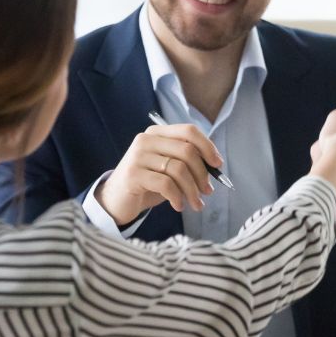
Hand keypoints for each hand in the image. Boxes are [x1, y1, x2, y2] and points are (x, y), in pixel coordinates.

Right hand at [95, 123, 222, 224]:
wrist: (117, 199)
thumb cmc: (149, 183)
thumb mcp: (170, 168)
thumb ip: (189, 162)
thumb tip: (216, 167)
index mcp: (158, 133)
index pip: (189, 131)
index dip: (208, 146)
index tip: (218, 164)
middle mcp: (146, 140)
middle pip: (187, 151)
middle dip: (203, 174)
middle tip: (208, 191)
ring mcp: (138, 156)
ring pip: (179, 169)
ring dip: (192, 190)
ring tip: (196, 204)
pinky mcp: (133, 174)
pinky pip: (166, 184)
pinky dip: (177, 197)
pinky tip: (179, 205)